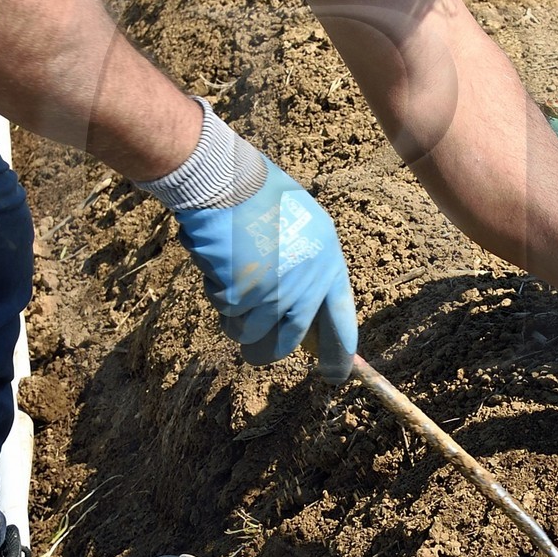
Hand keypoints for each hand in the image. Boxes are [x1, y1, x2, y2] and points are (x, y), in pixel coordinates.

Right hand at [174, 160, 356, 379]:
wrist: (228, 181)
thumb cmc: (263, 198)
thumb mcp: (306, 228)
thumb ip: (310, 271)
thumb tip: (306, 319)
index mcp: (328, 264)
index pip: (340, 322)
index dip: (338, 353)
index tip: (336, 375)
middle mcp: (305, 284)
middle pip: (287, 341)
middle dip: (267, 350)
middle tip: (256, 351)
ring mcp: (273, 292)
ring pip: (249, 332)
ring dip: (236, 317)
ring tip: (231, 279)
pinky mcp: (240, 294)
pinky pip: (226, 311)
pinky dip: (217, 293)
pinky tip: (219, 263)